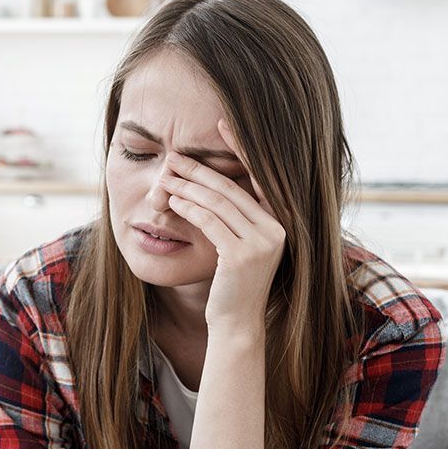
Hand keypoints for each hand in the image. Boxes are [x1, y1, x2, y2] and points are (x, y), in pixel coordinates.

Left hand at [160, 119, 285, 332]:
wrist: (236, 324)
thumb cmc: (232, 286)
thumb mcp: (238, 247)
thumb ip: (235, 218)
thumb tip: (211, 185)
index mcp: (281, 222)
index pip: (259, 176)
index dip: (241, 148)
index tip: (223, 123)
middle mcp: (277, 229)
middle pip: (232, 188)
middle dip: (200, 170)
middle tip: (175, 157)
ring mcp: (262, 242)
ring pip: (218, 203)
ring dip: (188, 187)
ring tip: (166, 177)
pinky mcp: (241, 255)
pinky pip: (210, 221)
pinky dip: (189, 208)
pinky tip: (172, 200)